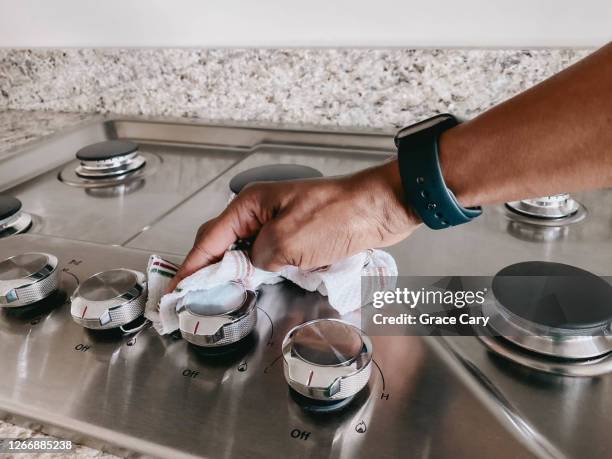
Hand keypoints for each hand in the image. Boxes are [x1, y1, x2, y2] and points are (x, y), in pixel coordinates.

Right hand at [167, 158, 418, 291]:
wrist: (380, 208)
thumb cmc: (338, 216)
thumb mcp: (288, 240)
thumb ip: (258, 257)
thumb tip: (250, 268)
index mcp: (252, 204)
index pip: (210, 238)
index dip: (192, 266)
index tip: (177, 288)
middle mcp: (261, 211)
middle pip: (224, 242)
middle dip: (209, 269)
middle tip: (195, 296)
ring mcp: (280, 222)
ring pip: (247, 251)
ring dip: (235, 271)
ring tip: (220, 295)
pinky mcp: (298, 235)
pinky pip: (269, 255)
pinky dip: (260, 271)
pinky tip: (256, 285)